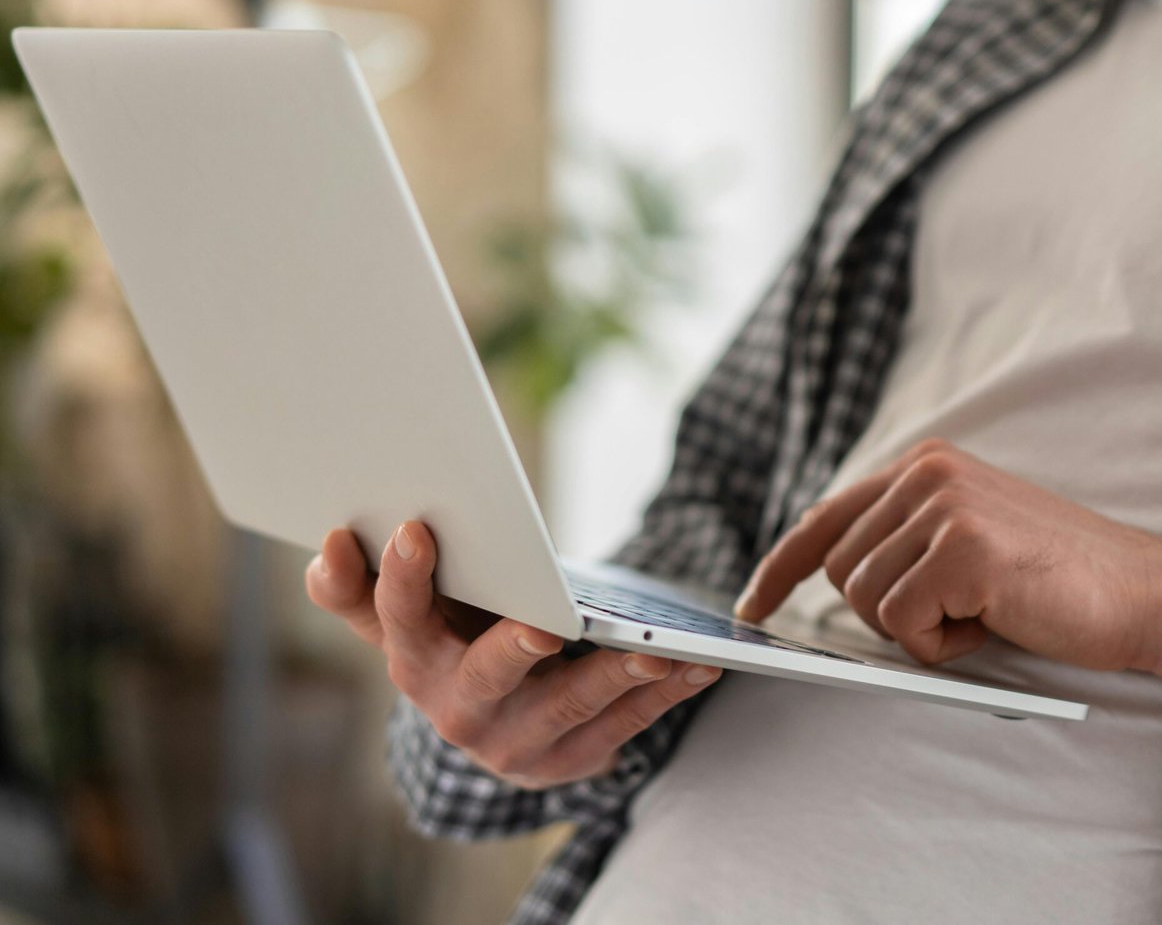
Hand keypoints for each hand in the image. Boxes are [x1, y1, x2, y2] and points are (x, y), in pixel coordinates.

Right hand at [306, 521, 721, 788]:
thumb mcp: (408, 614)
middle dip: (514, 649)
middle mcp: (456, 708)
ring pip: (569, 705)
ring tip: (654, 650)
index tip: (414, 530)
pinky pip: (624, 726)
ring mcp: (515, 742)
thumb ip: (364, 585)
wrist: (494, 723)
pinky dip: (664, 696)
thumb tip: (331, 542)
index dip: (401, 579)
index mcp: (412, 658)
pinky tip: (699, 667)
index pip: (395, 617)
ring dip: (615, 677)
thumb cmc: (454, 639)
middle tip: (545, 626)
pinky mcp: (570, 762)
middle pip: (485, 675)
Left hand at [735, 439, 1161, 669]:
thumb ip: (905, 540)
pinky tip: (993, 621)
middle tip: (961, 611)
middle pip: (839, 571)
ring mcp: (943, 505)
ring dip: (919, 629)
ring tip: (984, 611)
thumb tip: (826, 577)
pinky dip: (941, 644)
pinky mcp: (961, 547)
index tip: (751, 607)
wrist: (1142, 592)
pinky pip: (901, 623)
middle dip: (888, 611)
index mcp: (925, 465)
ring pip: (864, 600)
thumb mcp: (967, 538)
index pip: (824, 517)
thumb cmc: (1054, 580)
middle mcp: (926, 472)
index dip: (779, 568)